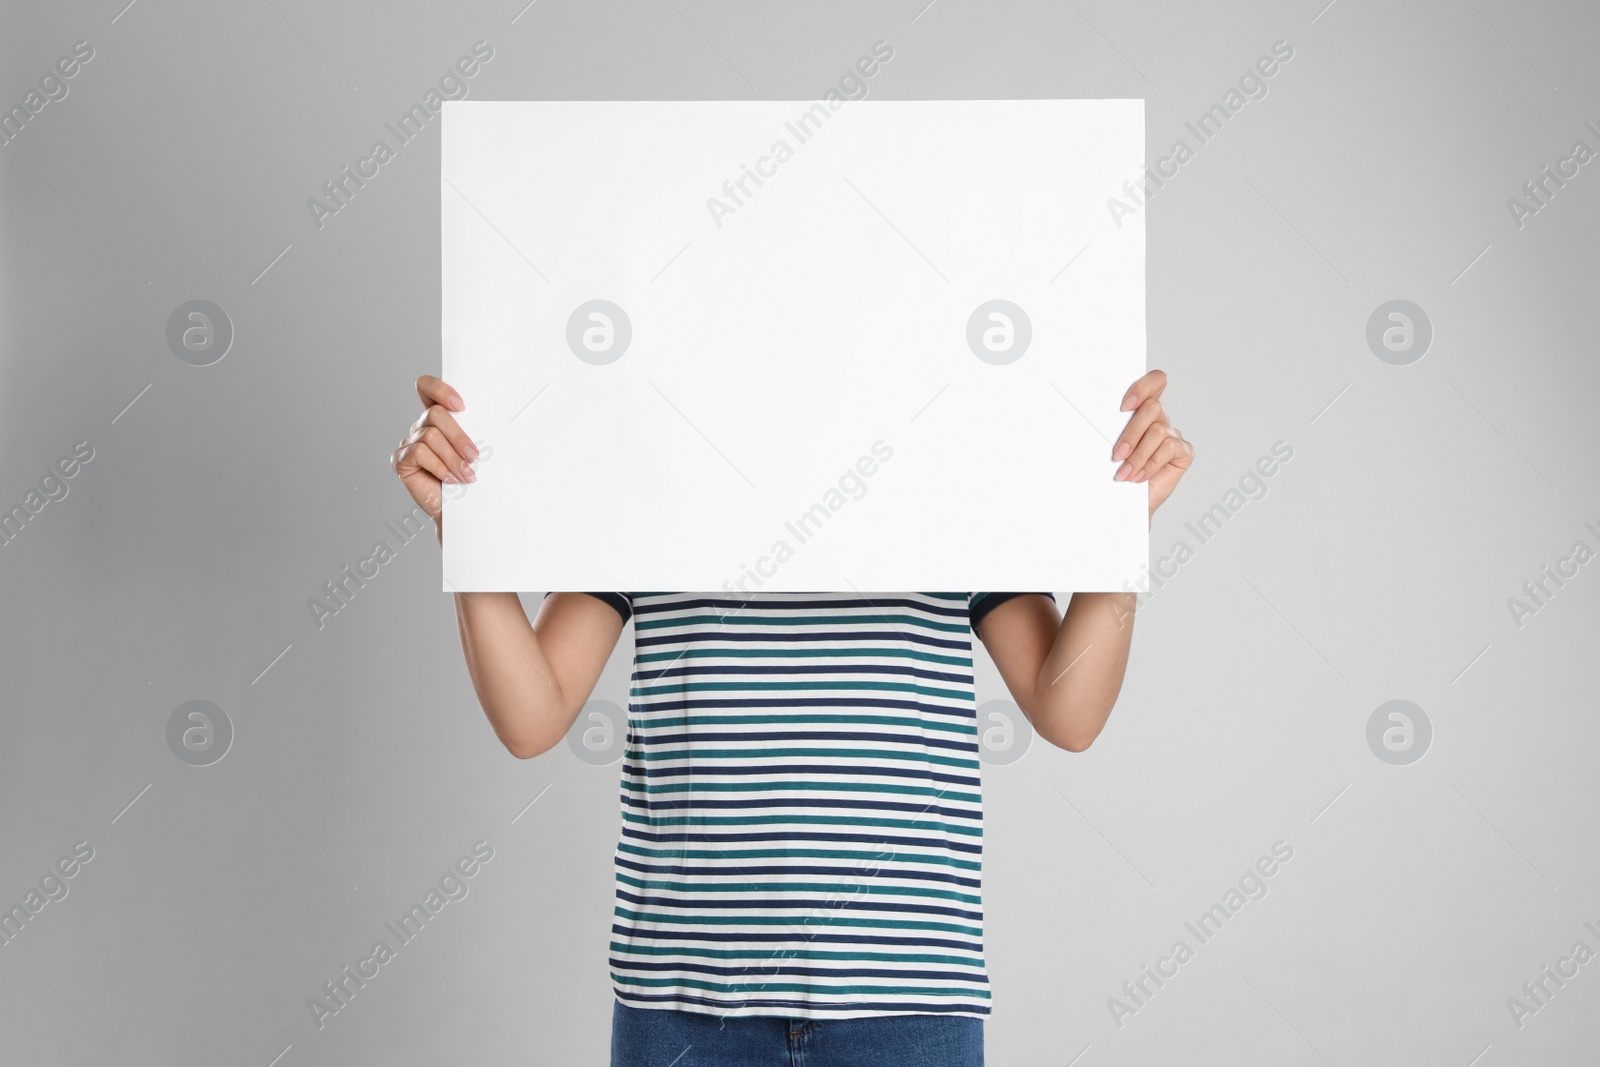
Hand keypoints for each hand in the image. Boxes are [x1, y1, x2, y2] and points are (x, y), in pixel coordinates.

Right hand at [390, 375, 477, 526]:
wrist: (460, 511)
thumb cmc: (468, 480)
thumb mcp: (473, 452)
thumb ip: (472, 434)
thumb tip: (490, 421)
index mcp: (437, 419)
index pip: (426, 387)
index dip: (440, 389)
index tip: (461, 405)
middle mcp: (420, 427)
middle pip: (436, 414)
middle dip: (459, 437)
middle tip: (474, 457)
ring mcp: (408, 443)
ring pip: (431, 436)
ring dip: (453, 458)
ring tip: (466, 475)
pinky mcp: (401, 460)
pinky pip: (419, 453)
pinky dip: (439, 466)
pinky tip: (449, 479)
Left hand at [1111, 369, 1192, 516]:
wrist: (1126, 502)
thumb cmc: (1115, 471)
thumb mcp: (1109, 446)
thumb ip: (1111, 428)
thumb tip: (1094, 417)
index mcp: (1143, 409)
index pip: (1156, 381)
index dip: (1143, 388)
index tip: (1123, 407)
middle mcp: (1160, 419)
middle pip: (1153, 407)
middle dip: (1131, 434)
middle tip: (1117, 455)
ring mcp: (1173, 435)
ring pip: (1158, 431)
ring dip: (1138, 455)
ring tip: (1125, 473)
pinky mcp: (1183, 452)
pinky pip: (1169, 448)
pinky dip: (1151, 464)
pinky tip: (1139, 477)